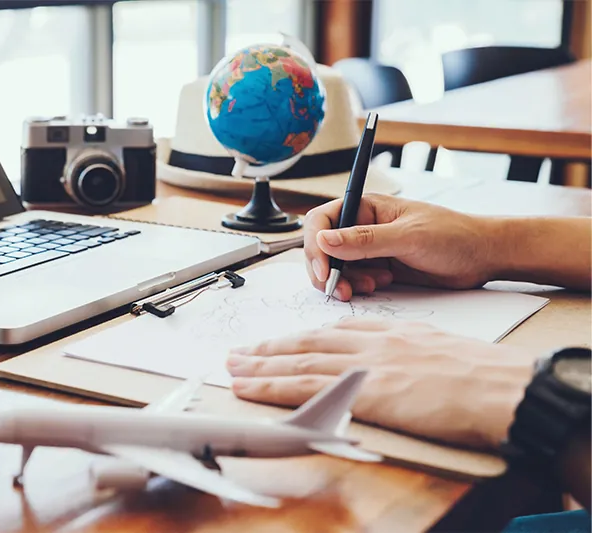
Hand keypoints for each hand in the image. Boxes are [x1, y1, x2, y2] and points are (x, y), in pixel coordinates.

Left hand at [227, 318, 532, 448]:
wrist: (500, 386)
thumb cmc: (480, 374)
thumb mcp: (435, 349)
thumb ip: (404, 353)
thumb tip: (391, 366)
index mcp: (387, 332)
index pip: (331, 333)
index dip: (299, 339)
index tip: (279, 344)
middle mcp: (369, 343)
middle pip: (306, 343)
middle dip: (269, 349)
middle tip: (239, 353)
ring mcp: (362, 365)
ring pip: (297, 362)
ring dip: (259, 366)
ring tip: (232, 368)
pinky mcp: (359, 391)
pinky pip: (304, 388)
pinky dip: (271, 387)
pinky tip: (249, 389)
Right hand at [303, 194, 493, 299]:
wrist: (482, 256)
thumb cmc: (452, 235)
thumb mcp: (407, 236)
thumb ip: (364, 240)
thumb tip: (324, 240)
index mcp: (366, 207)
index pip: (322, 221)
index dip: (316, 245)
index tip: (324, 270)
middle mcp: (362, 227)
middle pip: (323, 248)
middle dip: (328, 270)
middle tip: (342, 289)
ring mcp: (369, 249)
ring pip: (336, 267)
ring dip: (345, 281)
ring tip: (371, 286)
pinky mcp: (378, 268)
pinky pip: (353, 279)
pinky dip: (358, 287)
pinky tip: (381, 285)